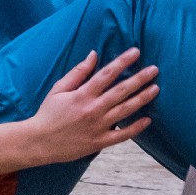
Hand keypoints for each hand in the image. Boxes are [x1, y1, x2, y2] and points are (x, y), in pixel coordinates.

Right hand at [19, 50, 159, 164]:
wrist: (40, 142)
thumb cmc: (48, 113)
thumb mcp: (59, 89)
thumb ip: (78, 72)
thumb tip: (94, 54)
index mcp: (83, 94)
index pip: (107, 74)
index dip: (122, 62)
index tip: (136, 52)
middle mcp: (93, 109)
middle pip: (121, 91)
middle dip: (139, 78)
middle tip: (154, 69)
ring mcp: (98, 126)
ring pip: (125, 110)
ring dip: (142, 98)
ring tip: (155, 88)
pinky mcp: (100, 141)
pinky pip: (122, 135)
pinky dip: (136, 128)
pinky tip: (148, 119)